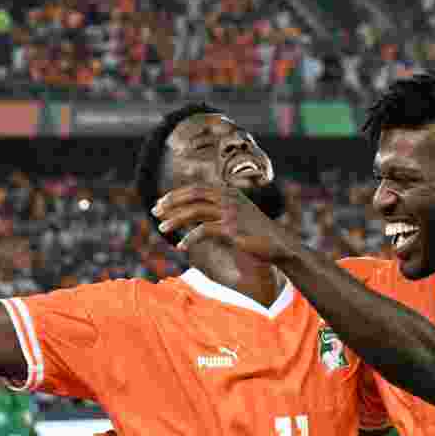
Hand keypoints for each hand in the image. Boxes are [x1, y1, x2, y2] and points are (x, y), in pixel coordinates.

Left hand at [151, 185, 294, 260]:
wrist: (279, 245)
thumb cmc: (257, 233)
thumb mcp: (238, 215)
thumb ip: (219, 210)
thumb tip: (196, 214)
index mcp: (228, 192)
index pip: (196, 189)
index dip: (176, 195)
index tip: (161, 203)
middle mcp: (228, 198)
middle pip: (192, 195)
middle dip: (171, 202)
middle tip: (155, 211)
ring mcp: (230, 212)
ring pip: (194, 212)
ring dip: (175, 220)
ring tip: (162, 229)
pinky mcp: (231, 229)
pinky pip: (203, 231)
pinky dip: (190, 238)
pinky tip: (181, 246)